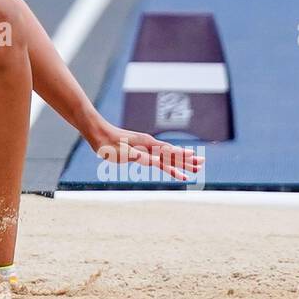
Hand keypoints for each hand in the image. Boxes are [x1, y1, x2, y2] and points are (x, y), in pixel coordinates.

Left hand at [85, 124, 204, 181]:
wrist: (97, 132)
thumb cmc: (108, 144)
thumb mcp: (123, 153)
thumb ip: (140, 157)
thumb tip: (156, 161)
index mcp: (147, 145)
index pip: (169, 153)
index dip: (183, 159)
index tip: (196, 162)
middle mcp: (148, 144)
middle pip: (171, 154)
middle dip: (186, 160)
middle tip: (201, 164)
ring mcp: (144, 146)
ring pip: (165, 155)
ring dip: (178, 161)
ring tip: (191, 166)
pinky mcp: (139, 148)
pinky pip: (156, 156)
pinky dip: (166, 160)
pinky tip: (169, 163)